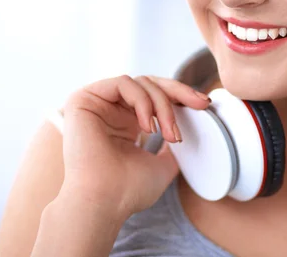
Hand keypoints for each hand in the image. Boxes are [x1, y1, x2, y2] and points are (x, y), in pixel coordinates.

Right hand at [59, 75, 210, 221]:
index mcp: (125, 123)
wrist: (104, 204)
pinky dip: (142, 101)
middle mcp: (110, 110)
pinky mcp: (82, 99)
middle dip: (179, 92)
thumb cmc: (128, 192)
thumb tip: (180, 136)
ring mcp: (96, 104)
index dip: (181, 95)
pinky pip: (122, 83)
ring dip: (162, 105)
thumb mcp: (162, 166)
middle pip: (150, 83)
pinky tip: (147, 126)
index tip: (204, 104)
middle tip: (199, 104)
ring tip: (169, 133)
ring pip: (140, 83)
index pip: (155, 96)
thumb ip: (171, 149)